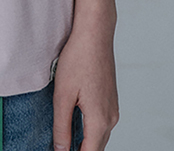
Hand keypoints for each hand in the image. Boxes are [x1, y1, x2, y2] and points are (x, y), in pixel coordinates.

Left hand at [52, 23, 118, 150]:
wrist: (95, 34)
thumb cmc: (78, 58)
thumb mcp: (63, 95)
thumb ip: (62, 127)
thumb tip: (61, 150)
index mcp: (99, 120)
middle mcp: (111, 118)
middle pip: (96, 148)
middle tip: (61, 148)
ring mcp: (113, 108)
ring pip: (99, 137)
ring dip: (85, 143)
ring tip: (66, 141)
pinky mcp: (111, 100)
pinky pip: (101, 124)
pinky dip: (90, 130)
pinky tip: (75, 125)